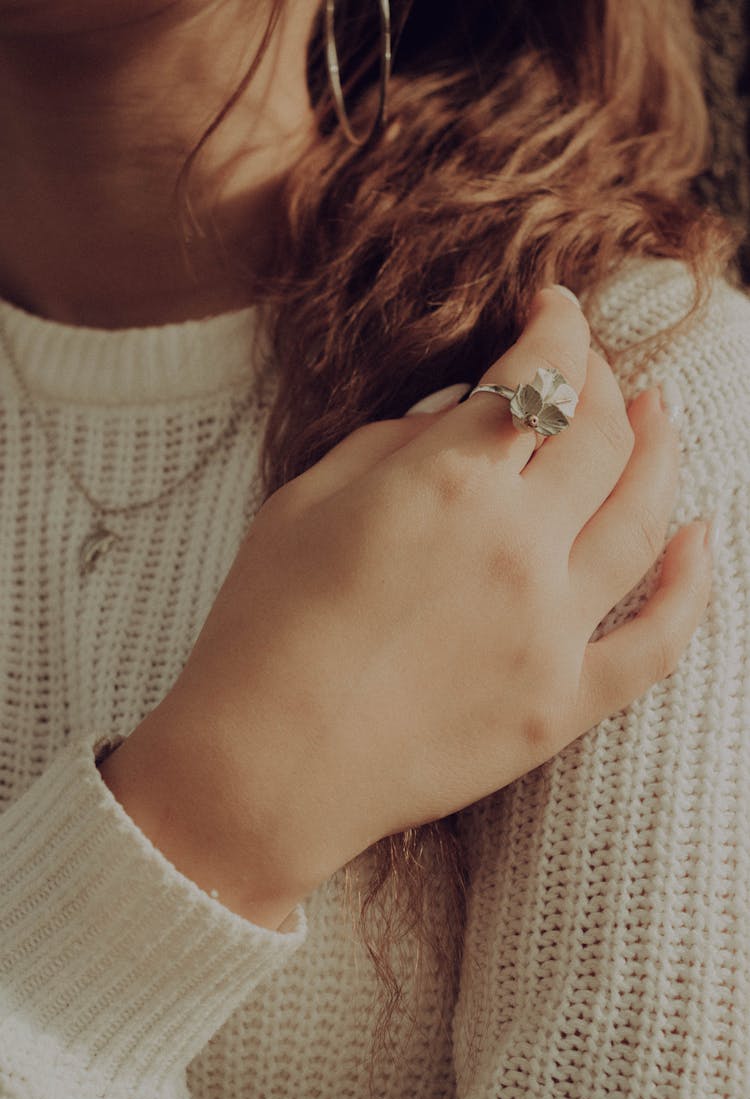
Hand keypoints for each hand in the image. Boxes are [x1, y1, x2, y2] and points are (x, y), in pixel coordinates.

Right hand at [102, 288, 711, 927]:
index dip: (558, 328)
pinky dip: (691, 585)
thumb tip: (459, 417)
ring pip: (646, 517)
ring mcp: (551, 629)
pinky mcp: (563, 704)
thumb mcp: (305, 502)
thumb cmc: (261, 629)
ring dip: (664, 452)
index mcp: (448, 482)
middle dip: (605, 381)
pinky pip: (657, 642)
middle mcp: (517, 545)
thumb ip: (392, 443)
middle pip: (603, 435)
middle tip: (594, 367)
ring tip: (666, 416)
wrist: (261, 767)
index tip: (556, 309)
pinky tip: (701, 539)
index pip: (539, 377)